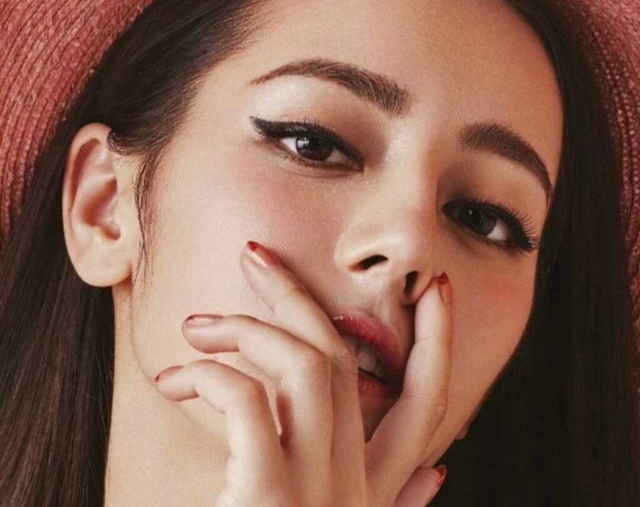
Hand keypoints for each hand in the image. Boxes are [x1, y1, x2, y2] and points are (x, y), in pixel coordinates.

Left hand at [154, 240, 452, 505]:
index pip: (426, 406)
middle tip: (258, 255)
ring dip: (245, 328)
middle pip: (345, 362)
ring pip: (303, 364)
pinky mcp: (265, 498)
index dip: (439, 344)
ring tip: (197, 324)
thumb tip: (440, 471)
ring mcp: (314, 494)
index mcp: (368, 497)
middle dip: (303, 296)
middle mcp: (352, 492)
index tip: (435, 291)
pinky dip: (210, 374)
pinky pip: (246, 400)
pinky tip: (177, 378)